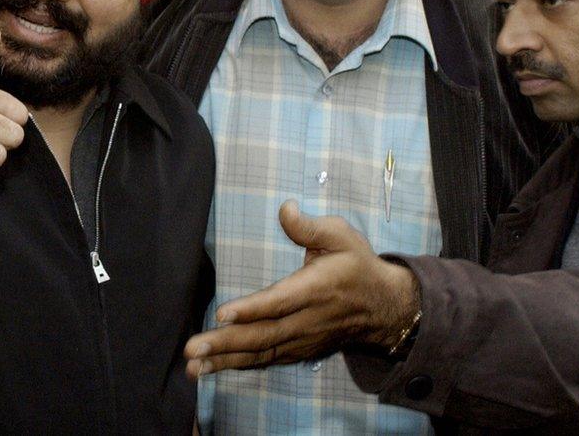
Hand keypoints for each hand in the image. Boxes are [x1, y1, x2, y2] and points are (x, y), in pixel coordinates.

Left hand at [184, 200, 418, 377]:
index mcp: (315, 289)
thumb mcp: (342, 236)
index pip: (280, 302)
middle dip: (226, 343)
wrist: (386, 307)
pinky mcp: (298, 351)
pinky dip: (237, 366)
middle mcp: (306, 320)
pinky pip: (265, 360)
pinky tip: (211, 369)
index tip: (223, 314)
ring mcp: (302, 340)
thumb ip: (310, 226)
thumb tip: (285, 208)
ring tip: (193, 366)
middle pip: (263, 335)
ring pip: (260, 353)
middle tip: (193, 349)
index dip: (252, 309)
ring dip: (225, 361)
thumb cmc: (357, 265)